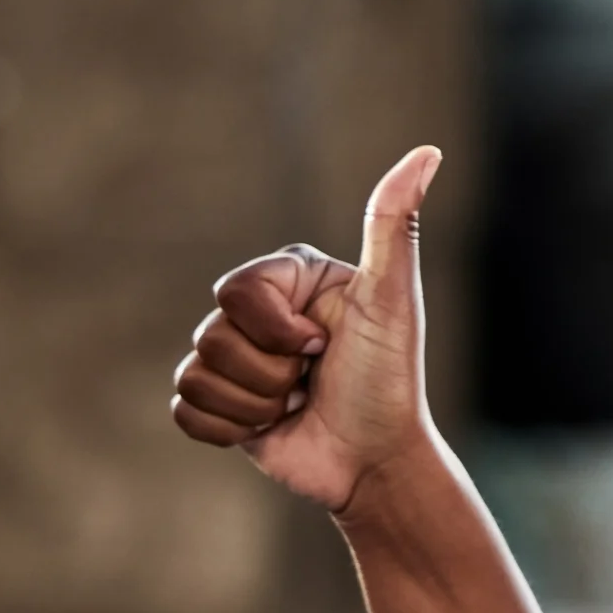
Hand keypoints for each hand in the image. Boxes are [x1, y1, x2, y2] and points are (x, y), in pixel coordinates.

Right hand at [171, 147, 442, 512]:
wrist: (376, 459)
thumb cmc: (389, 379)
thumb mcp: (393, 299)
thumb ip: (393, 224)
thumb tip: (427, 152)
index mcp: (291, 276)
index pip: (236, 289)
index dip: (277, 329)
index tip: (325, 344)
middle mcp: (259, 310)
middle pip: (212, 333)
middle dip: (271, 370)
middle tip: (314, 377)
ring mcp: (236, 356)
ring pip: (196, 372)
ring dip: (257, 402)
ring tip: (299, 402)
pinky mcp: (220, 402)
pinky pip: (185, 410)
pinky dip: (231, 427)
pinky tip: (272, 427)